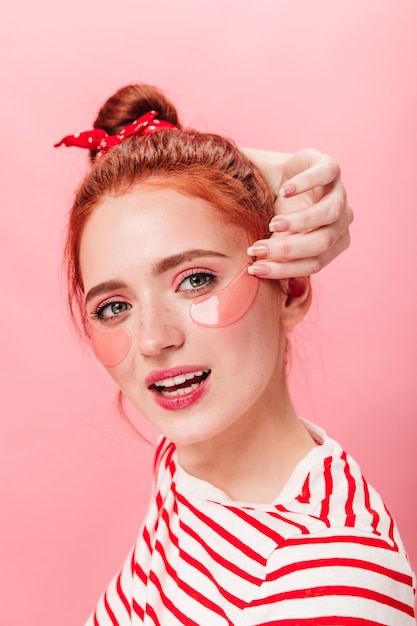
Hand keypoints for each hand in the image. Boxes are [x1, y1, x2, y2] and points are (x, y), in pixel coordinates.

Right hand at [247, 149, 352, 278]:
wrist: (278, 178)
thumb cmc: (278, 213)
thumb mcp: (278, 238)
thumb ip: (276, 256)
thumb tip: (257, 273)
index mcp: (333, 244)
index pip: (314, 264)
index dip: (284, 269)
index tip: (255, 269)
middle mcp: (341, 221)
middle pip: (322, 242)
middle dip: (288, 249)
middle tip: (257, 248)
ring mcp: (339, 193)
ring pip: (330, 212)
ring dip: (301, 221)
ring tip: (273, 224)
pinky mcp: (331, 167)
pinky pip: (325, 175)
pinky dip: (305, 183)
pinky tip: (285, 191)